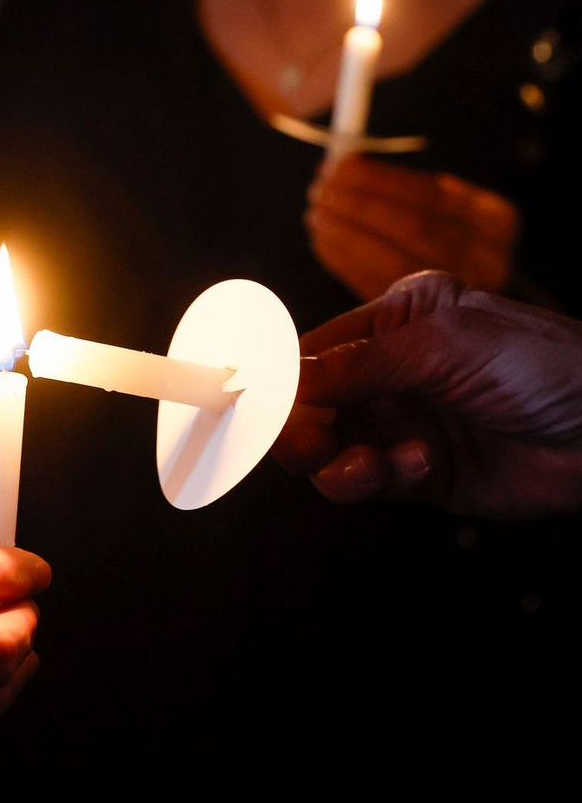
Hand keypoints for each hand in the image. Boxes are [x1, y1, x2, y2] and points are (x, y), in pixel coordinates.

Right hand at [273, 271, 581, 517]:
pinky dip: (379, 480)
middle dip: (303, 430)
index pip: (312, 350)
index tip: (254, 407)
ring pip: (330, 451)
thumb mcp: (445, 346)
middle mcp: (390, 370)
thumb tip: (285, 377)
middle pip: (310, 407)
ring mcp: (404, 423)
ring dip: (343, 463)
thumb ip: (358, 363)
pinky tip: (422, 467)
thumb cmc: (547, 367)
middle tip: (308, 446)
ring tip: (379, 466)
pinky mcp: (419, 473)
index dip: (280, 381)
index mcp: (395, 319)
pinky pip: (367, 482)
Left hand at [305, 156, 518, 300]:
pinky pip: (377, 284)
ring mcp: (456, 293)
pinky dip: (344, 259)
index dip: (379, 178)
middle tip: (320, 189)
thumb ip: (405, 190)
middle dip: (359, 204)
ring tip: (316, 212)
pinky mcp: (426, 319)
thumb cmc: (452, 242)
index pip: (430, 192)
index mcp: (495, 219)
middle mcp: (485, 258)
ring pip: (392, 258)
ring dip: (345, 232)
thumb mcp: (450, 210)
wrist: (480, 311)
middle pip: (413, 225)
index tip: (340, 165)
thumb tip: (342, 165)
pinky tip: (323, 239)